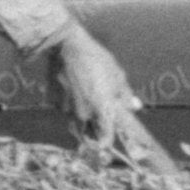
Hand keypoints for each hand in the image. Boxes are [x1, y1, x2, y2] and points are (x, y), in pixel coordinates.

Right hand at [48, 22, 156, 160]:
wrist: (65, 46)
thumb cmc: (96, 59)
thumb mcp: (117, 75)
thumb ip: (125, 95)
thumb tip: (134, 107)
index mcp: (102, 109)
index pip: (105, 140)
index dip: (108, 143)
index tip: (111, 140)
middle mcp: (84, 114)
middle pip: (89, 136)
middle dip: (94, 132)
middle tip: (99, 121)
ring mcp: (67, 109)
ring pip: (76, 123)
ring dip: (82, 118)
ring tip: (87, 100)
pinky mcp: (54, 102)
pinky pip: (64, 111)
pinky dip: (70, 106)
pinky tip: (74, 90)